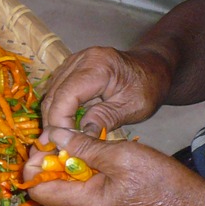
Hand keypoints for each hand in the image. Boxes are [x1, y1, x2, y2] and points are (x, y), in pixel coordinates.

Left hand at [22, 126, 204, 205]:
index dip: (35, 164)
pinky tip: (91, 160)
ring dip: (63, 168)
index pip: (36, 189)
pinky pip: (76, 194)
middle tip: (62, 140)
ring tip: (79, 147)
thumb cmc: (158, 179)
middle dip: (49, 163)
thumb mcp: (119, 155)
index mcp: (83, 205)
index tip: (46, 142)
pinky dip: (77, 176)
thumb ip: (83, 146)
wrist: (186, 205)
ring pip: (61, 191)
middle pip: (46, 190)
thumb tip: (52, 135)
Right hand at [39, 45, 170, 138]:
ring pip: (51, 93)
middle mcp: (81, 59)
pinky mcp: (70, 68)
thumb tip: (78, 138)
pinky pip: (56, 90)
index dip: (59, 121)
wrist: (154, 69)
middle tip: (55, 145)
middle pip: (54, 94)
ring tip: (59, 137)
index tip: (62, 143)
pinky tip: (63, 124)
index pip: (66, 95)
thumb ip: (104, 119)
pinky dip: (56, 108)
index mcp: (98, 65)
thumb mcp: (132, 108)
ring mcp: (73, 61)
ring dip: (52, 116)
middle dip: (53, 122)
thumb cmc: (148, 87)